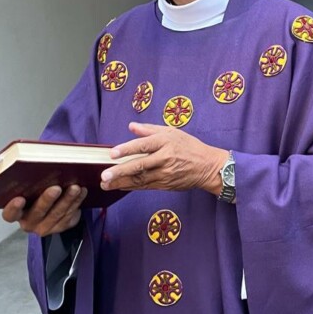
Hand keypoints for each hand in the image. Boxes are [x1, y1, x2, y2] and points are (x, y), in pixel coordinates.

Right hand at [1, 185, 86, 236]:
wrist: (48, 205)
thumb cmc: (35, 191)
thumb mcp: (28, 186)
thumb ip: (28, 180)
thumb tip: (37, 162)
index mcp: (16, 212)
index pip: (10, 213)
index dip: (13, 207)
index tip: (19, 199)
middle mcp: (29, 222)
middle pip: (37, 213)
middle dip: (47, 200)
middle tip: (56, 188)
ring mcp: (46, 227)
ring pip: (57, 214)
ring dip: (67, 200)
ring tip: (75, 188)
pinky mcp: (61, 226)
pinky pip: (70, 215)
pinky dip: (76, 202)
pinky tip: (81, 192)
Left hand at [101, 122, 226, 195]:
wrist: (207, 167)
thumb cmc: (189, 146)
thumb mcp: (172, 132)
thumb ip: (150, 129)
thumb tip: (131, 126)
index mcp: (166, 142)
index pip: (143, 146)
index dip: (127, 149)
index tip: (112, 153)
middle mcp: (165, 158)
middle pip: (139, 166)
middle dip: (120, 171)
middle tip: (104, 175)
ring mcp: (165, 174)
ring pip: (140, 179)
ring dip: (121, 182)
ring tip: (105, 184)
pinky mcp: (165, 185)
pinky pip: (145, 186)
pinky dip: (131, 187)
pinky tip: (119, 186)